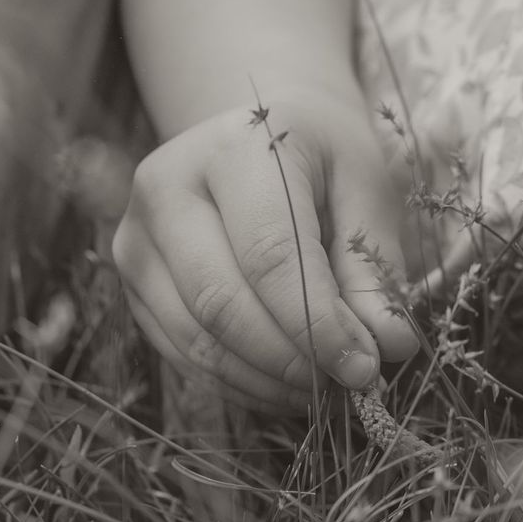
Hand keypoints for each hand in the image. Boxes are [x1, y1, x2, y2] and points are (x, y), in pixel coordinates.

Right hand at [111, 86, 419, 407]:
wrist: (256, 136)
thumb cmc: (319, 157)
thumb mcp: (363, 187)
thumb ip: (372, 266)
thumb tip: (389, 346)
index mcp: (232, 148)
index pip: (269, 253)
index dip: (316, 321)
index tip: (363, 365)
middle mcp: (167, 188)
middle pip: (222, 301)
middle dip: (292, 357)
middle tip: (350, 382)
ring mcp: (137, 237)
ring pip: (197, 338)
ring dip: (267, 379)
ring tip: (325, 385)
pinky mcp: (133, 280)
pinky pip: (181, 352)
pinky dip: (238, 381)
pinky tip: (285, 382)